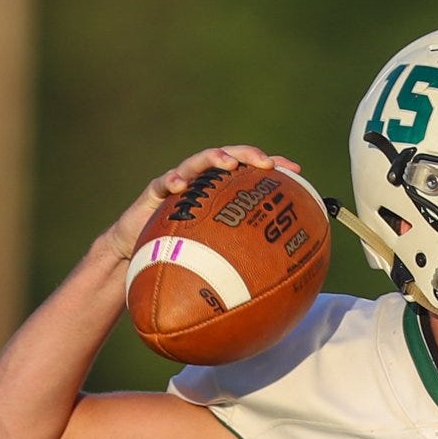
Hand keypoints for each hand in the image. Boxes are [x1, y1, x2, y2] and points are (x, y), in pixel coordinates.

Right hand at [98, 145, 299, 264]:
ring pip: (198, 162)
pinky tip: (179, 185)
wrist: (141, 252)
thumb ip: (247, 257)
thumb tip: (286, 283)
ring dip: (214, 158)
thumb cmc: (186, 251)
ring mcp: (181, 183)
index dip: (274, 166)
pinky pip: (162, 183)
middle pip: (229, 158)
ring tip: (227, 163)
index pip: (252, 172)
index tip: (296, 171)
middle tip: (265, 163)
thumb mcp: (221, 253)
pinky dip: (172, 181)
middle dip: (248, 155)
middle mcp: (204, 182)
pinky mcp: (155, 191)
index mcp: (223, 192)